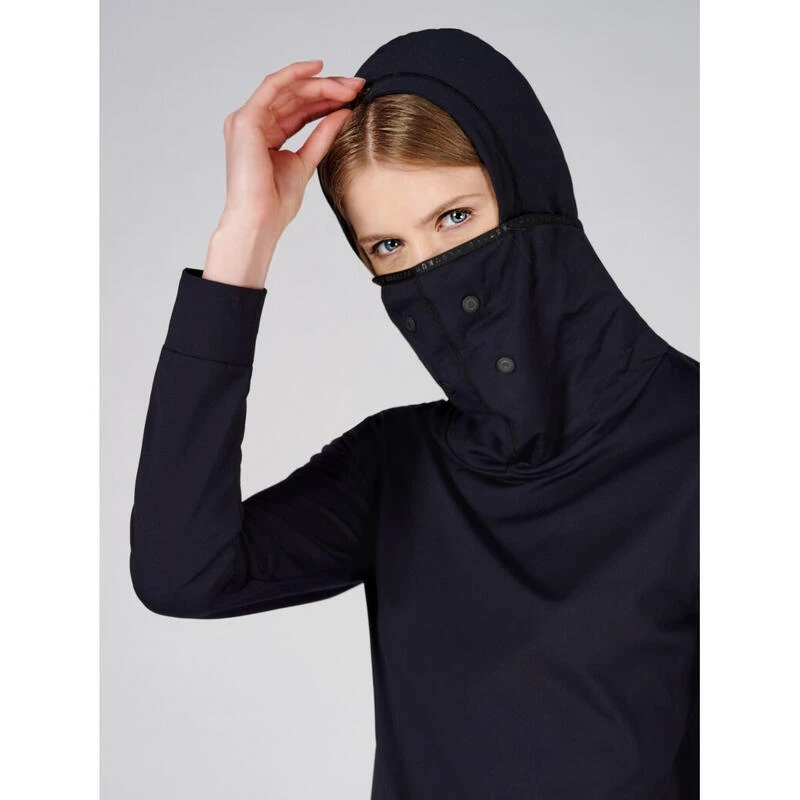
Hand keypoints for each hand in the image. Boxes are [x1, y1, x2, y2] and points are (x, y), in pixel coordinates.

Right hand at [219, 59, 363, 234]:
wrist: (260, 220)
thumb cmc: (276, 204)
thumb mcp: (307, 162)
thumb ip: (322, 136)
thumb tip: (343, 113)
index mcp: (264, 135)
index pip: (298, 109)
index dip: (327, 100)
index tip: (354, 97)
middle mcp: (253, 124)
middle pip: (294, 96)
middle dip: (328, 88)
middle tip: (357, 86)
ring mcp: (246, 120)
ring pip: (288, 89)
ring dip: (320, 84)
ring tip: (348, 86)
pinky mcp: (246, 119)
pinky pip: (273, 86)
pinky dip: (295, 74)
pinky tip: (318, 69)